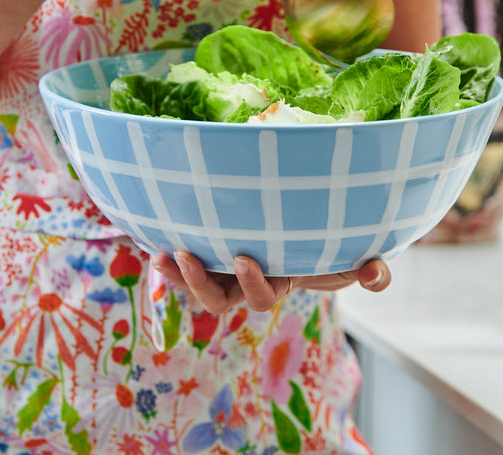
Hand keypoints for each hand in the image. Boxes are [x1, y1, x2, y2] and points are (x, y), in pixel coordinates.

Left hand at [151, 251, 390, 314]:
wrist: (307, 233)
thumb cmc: (330, 248)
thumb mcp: (351, 259)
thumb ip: (370, 271)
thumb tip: (376, 273)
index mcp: (276, 283)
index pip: (259, 297)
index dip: (252, 284)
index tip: (245, 258)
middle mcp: (245, 280)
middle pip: (217, 298)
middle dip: (200, 283)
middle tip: (188, 256)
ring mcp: (225, 265)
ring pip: (196, 282)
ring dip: (177, 272)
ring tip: (162, 253)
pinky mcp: (212, 247)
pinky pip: (187, 257)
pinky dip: (170, 255)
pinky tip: (153, 236)